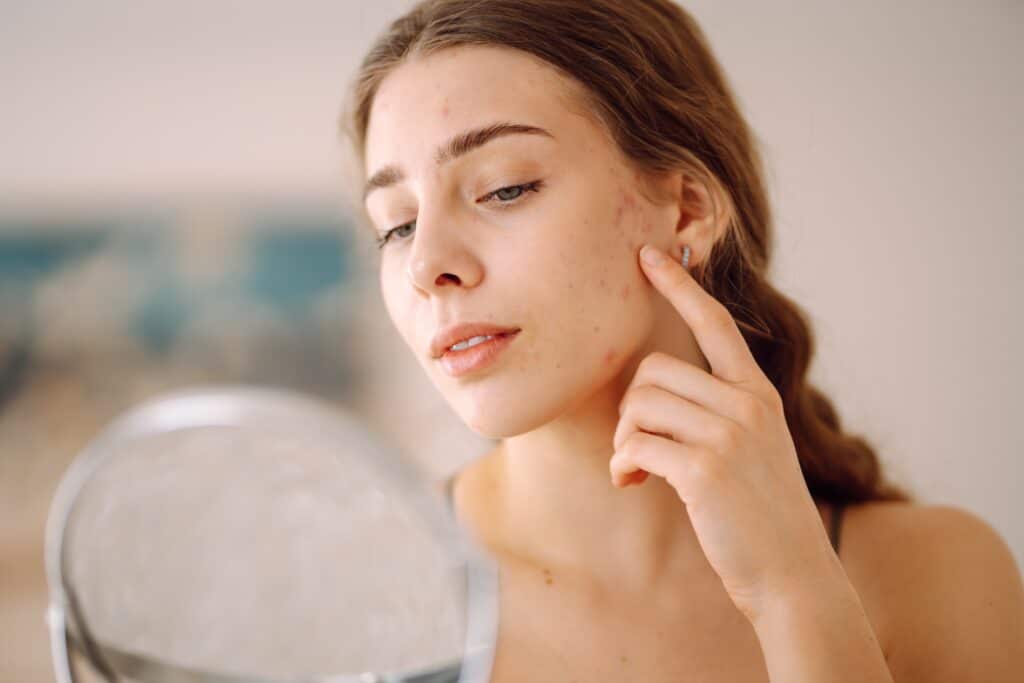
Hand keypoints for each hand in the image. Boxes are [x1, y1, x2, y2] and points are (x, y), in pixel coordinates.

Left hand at [610, 244, 837, 622]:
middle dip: (630, 408)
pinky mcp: (705, 469)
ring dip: (623, 439)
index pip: (715, 323)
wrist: (793, 575)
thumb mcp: (752, 450)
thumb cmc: (760, 515)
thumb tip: (646, 397)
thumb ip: (717, 413)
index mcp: (757, 394)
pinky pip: (635, 444)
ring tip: (635, 468)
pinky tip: (632, 483)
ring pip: (639, 405)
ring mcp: (729, 435)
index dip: (679, 286)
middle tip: (635, 445)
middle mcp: (747, 405)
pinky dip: (622, 464)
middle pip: (652, 370)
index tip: (650, 254)